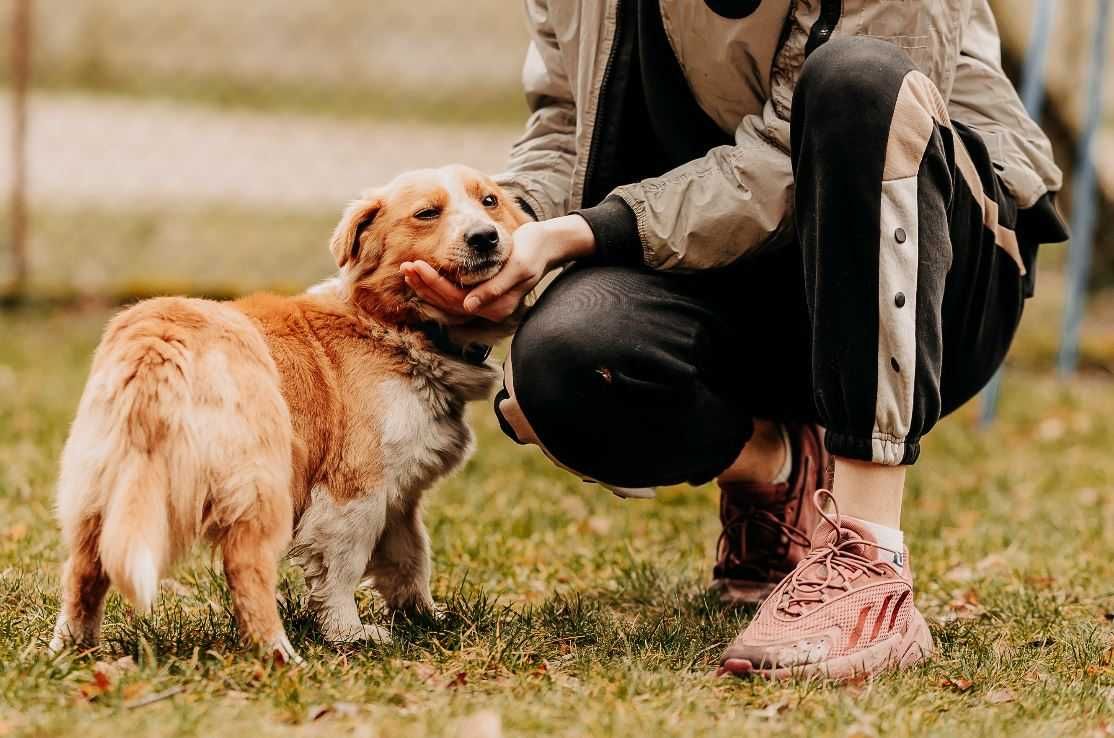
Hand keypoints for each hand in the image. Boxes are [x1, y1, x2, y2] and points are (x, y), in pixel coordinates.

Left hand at [400, 214, 596, 322]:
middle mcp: (490, 310)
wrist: (545, 244)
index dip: (435, 285)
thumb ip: (495, 288)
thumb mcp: (519, 266)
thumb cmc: (533, 250)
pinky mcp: (480, 295)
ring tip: (408, 270)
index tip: (417, 266)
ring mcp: (485, 304)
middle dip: (426, 286)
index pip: (458, 300)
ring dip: (426, 287)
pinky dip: (436, 286)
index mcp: (499, 306)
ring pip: (448, 302)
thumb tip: (470, 307)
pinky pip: (453, 295)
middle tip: (406, 266)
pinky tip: (423, 274)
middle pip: (449, 304)